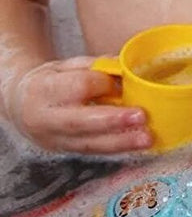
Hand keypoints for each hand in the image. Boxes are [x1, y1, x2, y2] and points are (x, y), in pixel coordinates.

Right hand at [4, 57, 150, 153]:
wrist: (20, 105)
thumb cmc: (50, 81)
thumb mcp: (67, 65)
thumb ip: (95, 66)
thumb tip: (126, 67)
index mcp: (44, 89)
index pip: (78, 87)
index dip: (104, 83)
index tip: (123, 80)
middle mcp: (46, 119)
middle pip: (81, 122)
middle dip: (113, 120)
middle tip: (141, 116)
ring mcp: (54, 139)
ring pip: (89, 143)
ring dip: (121, 142)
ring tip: (146, 138)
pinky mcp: (64, 150)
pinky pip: (92, 151)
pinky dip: (116, 148)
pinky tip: (136, 144)